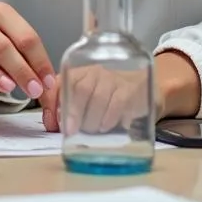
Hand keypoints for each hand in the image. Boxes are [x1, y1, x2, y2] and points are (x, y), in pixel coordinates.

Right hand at [0, 2, 56, 104]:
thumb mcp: (16, 52)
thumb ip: (32, 67)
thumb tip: (52, 90)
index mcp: (1, 12)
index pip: (26, 37)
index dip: (40, 61)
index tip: (49, 82)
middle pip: (4, 46)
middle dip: (22, 70)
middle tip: (35, 90)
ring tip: (12, 89)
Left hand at [41, 52, 199, 132]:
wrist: (149, 87)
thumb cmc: (113, 97)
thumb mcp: (91, 100)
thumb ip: (71, 108)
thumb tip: (52, 124)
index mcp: (81, 72)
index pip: (62, 82)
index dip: (54, 103)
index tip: (53, 123)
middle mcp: (96, 71)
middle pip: (80, 87)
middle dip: (73, 112)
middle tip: (71, 131)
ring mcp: (115, 78)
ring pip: (98, 96)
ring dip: (92, 119)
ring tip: (92, 130)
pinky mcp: (132, 88)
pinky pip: (118, 102)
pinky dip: (109, 117)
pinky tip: (107, 127)